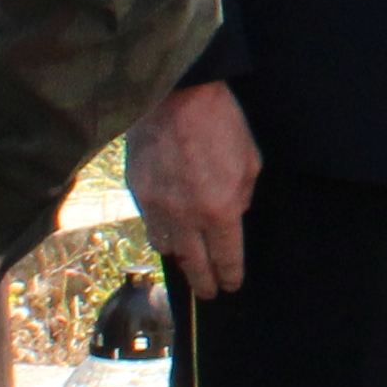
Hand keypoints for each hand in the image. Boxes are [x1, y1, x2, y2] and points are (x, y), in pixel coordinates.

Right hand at [131, 80, 260, 295]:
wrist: (176, 94)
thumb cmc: (220, 123)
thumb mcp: (249, 161)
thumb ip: (242, 196)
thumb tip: (234, 214)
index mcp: (219, 211)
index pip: (225, 257)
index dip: (229, 275)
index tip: (231, 284)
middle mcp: (185, 217)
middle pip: (193, 265)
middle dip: (203, 282)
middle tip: (209, 292)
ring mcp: (156, 207)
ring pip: (166, 248)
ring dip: (179, 258)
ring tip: (188, 262)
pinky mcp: (137, 192)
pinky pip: (149, 223)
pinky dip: (161, 231)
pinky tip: (168, 230)